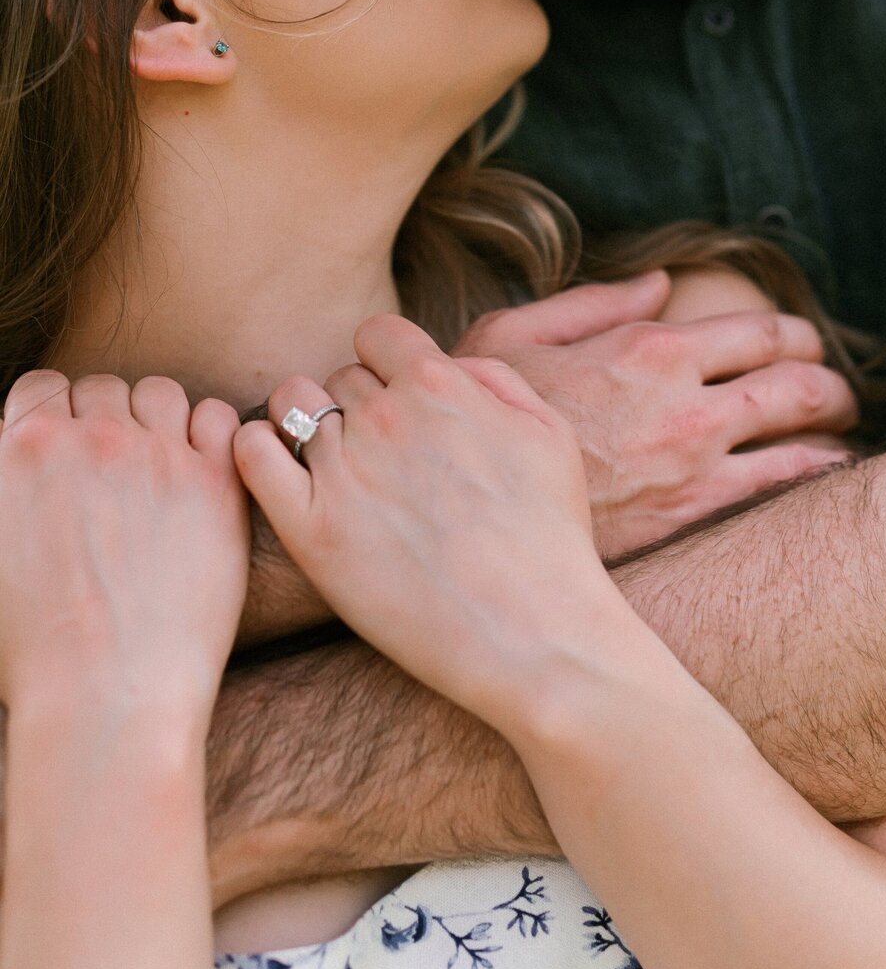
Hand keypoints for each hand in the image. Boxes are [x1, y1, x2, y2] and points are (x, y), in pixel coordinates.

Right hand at [0, 371, 248, 714]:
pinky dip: (207, 435)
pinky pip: (218, 418)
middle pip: (102, 390)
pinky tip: (195, 474)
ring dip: (153, 421)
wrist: (106, 698)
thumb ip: (2, 485)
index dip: (50, 417)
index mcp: (25, 449)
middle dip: (101, 422)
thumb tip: (10, 459)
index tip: (60, 450)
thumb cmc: (30, 647)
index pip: (42, 387)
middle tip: (106, 475)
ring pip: (160, 394)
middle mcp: (94, 440)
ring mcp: (160, 457)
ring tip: (152, 470)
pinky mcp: (216, 483)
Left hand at [234, 316, 617, 737]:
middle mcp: (384, 417)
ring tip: (337, 469)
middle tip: (385, 457)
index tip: (399, 400)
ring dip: (310, 428)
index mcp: (438, 384)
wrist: (532, 633)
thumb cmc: (549, 537)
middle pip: (340, 378)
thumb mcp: (548, 432)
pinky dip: (257, 450)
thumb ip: (494, 379)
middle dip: (358, 406)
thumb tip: (445, 363)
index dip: (387, 363)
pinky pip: (253, 455)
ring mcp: (342, 471)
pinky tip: (281, 472)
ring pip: (292, 408)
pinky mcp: (310, 530)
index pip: (377, 335)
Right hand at [454, 273, 858, 557]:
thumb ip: (592, 304)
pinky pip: (782, 494)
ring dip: (837, 434)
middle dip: (832, 384)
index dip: (798, 336)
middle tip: (840, 394)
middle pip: (800, 382)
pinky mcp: (693, 519)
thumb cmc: (479, 420)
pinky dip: (820, 482)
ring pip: (806, 439)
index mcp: (648, 348)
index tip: (806, 346)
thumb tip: (659, 283)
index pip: (760, 331)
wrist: (465, 513)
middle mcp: (686, 402)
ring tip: (845, 439)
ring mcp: (696, 464)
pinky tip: (829, 484)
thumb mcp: (511, 338)